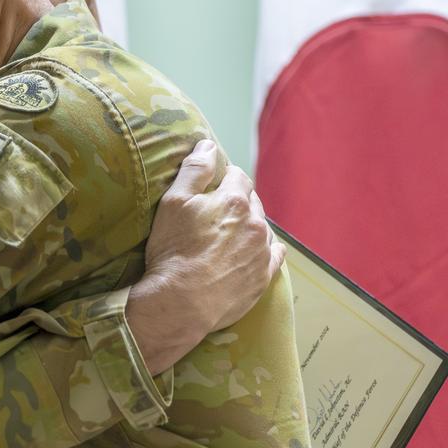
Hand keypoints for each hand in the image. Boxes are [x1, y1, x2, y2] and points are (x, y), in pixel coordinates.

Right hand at [126, 140, 284, 373]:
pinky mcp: (264, 277)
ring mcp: (263, 251)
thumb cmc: (173, 250)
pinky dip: (266, 249)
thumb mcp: (173, 202)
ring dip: (250, 225)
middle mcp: (256, 223)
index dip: (224, 176)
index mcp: (234, 201)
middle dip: (238, 200)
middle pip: (252, 201)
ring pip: (263, 228)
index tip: (213, 184)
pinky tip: (255, 252)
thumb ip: (194, 170)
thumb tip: (208, 144)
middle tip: (217, 210)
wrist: (182, 302)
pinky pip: (274, 256)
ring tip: (230, 234)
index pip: (237, 176)